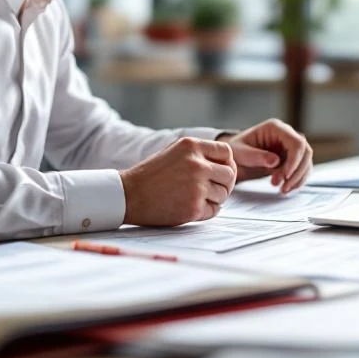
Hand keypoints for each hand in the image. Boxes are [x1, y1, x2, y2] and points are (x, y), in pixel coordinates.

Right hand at [120, 138, 236, 225]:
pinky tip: (189, 207)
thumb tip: (228, 165)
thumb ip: (199, 154)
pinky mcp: (193, 207)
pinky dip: (205, 212)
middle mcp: (196, 164)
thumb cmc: (151, 176)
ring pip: (223, 195)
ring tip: (193, 197)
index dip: (226, 164)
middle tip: (210, 190)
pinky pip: (214, 211)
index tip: (219, 173)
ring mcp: (196, 186)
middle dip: (223, 184)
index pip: (226, 152)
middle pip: (230, 175)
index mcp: (191, 146)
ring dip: (213, 199)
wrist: (128, 195)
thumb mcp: (174, 152)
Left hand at [219, 119, 312, 192]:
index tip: (286, 176)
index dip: (296, 160)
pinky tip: (285, 188)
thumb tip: (276, 161)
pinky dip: (297, 181)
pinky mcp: (291, 159)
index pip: (296, 142)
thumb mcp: (240, 153)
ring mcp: (290, 147)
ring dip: (298, 178)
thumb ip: (256, 156)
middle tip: (282, 186)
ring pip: (306, 162)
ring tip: (282, 189)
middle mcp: (286, 135)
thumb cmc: (236, 151)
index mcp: (276, 128)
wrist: (234, 157)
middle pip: (306, 152)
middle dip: (297, 172)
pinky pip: (302, 170)